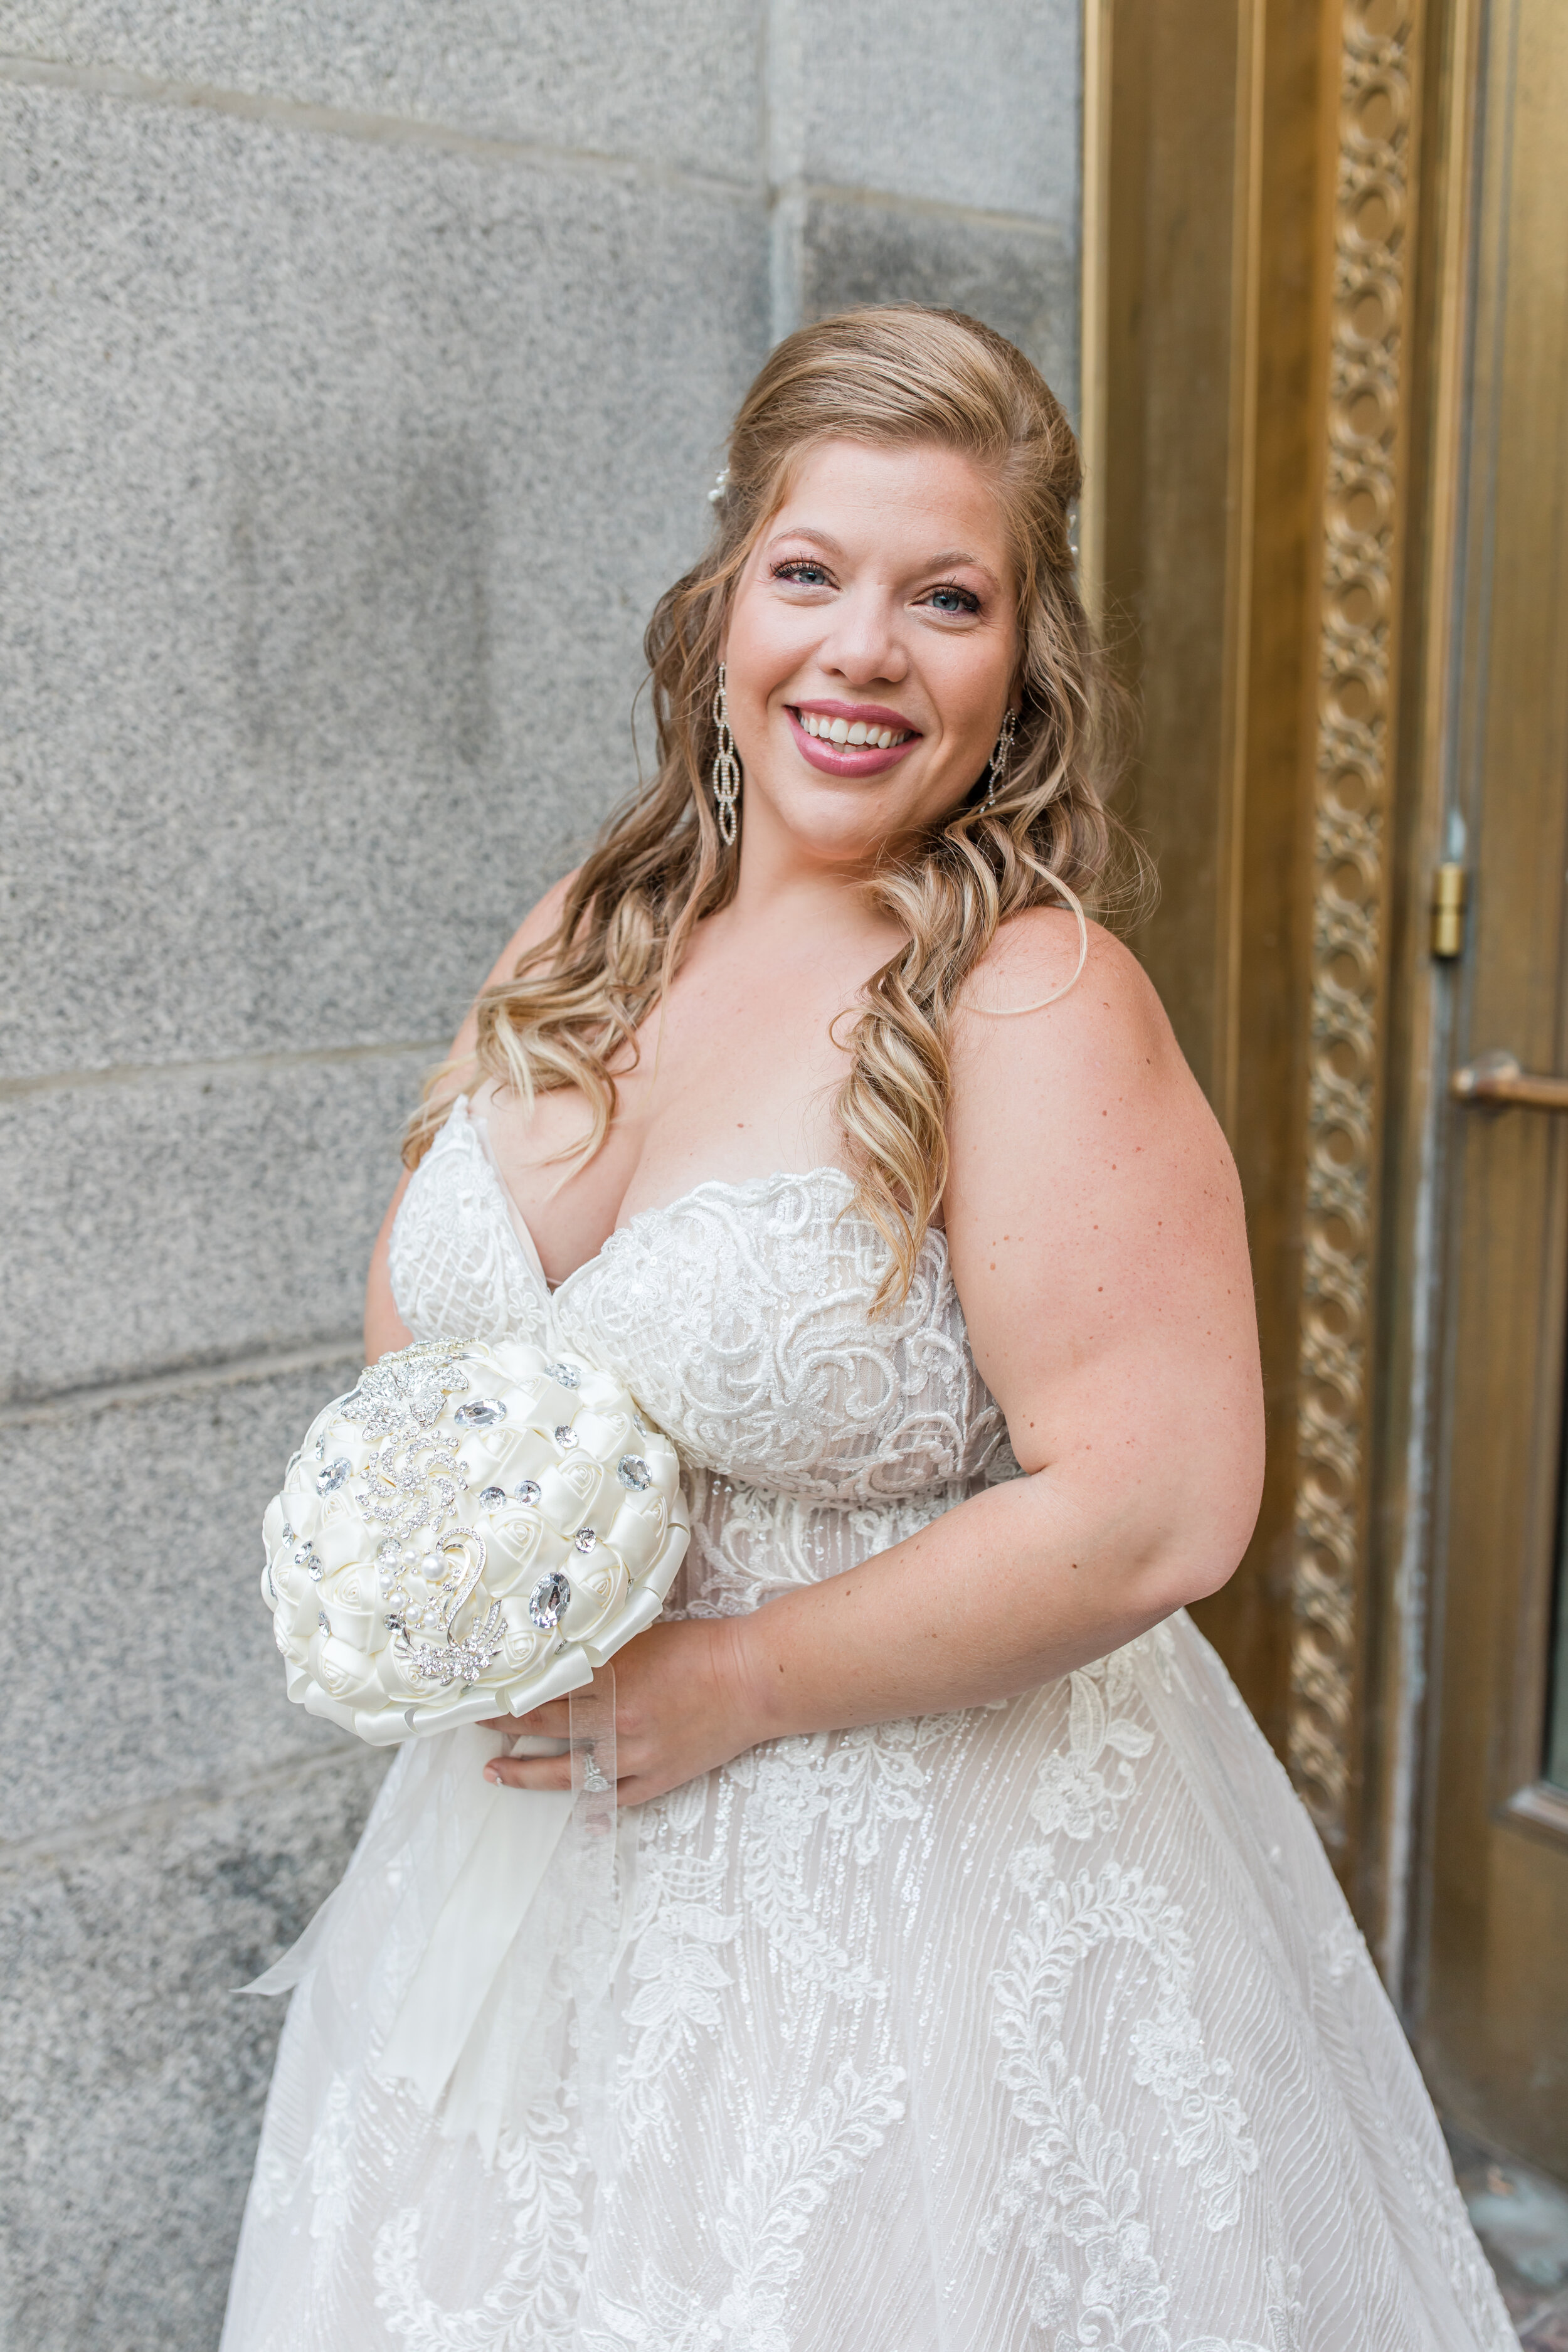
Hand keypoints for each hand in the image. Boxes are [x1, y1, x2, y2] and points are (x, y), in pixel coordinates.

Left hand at [478, 1616, 758, 1805]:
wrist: (755, 1679)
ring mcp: (636, 1756)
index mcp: (610, 1678)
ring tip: (495, 1771)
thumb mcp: (642, 1635)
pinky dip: (589, 1803)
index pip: (541, 1689)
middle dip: (503, 1726)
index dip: (505, 1692)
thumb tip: (560, 1651)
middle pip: (545, 1725)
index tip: (477, 1690)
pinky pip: (615, 1799)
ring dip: (527, 1772)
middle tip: (472, 1726)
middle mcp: (615, 1721)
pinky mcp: (659, 1778)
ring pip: (567, 1771)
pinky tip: (569, 1806)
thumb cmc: (704, 1648)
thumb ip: (601, 1648)